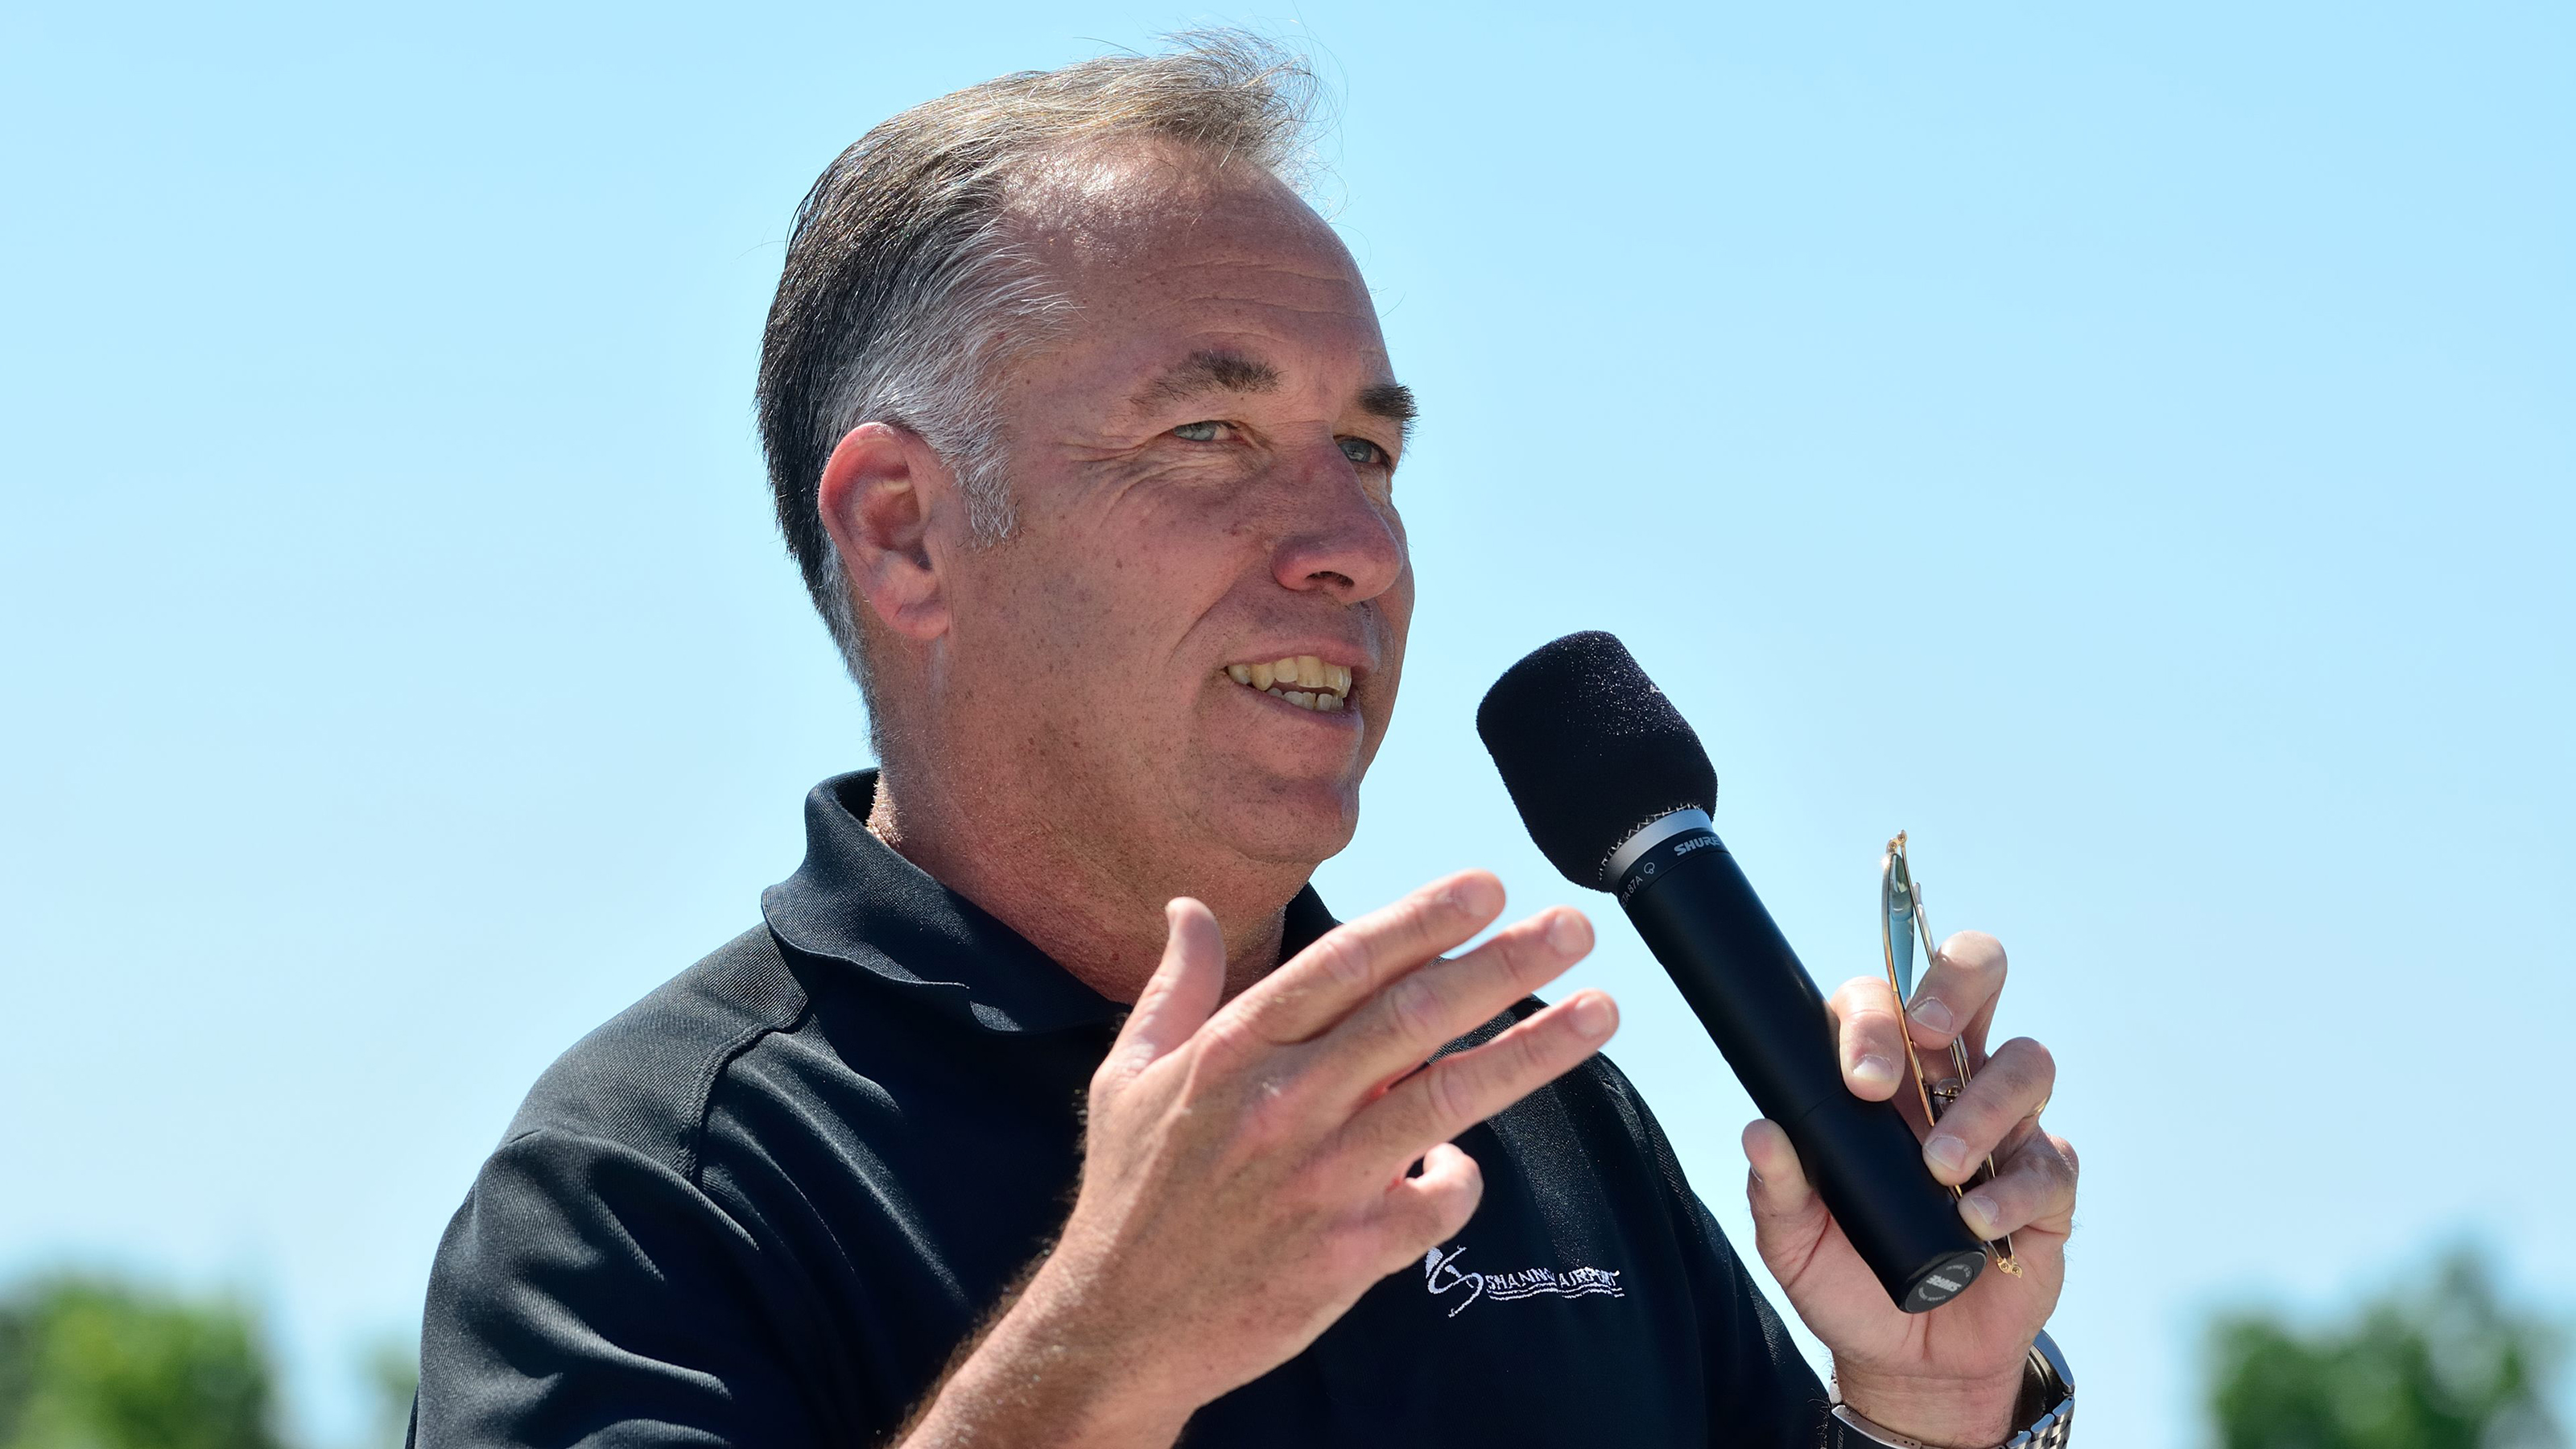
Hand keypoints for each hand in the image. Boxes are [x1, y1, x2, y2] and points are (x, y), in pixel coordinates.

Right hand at [904, 872, 1616, 1447]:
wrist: (1120, 1329)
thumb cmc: (1132, 1196)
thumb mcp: (1129, 1077)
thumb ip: (1175, 987)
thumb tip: (1186, 907)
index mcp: (1234, 1051)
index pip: (1346, 964)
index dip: (1422, 920)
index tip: (1488, 885)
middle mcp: (1283, 1103)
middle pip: (1413, 1016)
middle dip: (1502, 963)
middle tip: (1575, 926)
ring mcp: (1321, 1178)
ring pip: (1448, 1096)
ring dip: (1533, 1048)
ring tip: (1601, 1010)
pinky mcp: (1349, 1251)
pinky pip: (1439, 1201)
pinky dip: (1463, 1178)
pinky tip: (1459, 1167)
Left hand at [1740, 932, 2077, 1447]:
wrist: (1905, 1359)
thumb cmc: (1847, 1278)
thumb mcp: (1792, 1240)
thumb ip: (1777, 1189)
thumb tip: (1761, 1133)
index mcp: (1884, 1075)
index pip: (1884, 1000)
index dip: (1875, 1019)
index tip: (1861, 1080)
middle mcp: (1948, 1081)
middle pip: (1977, 979)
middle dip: (1956, 983)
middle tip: (1928, 1035)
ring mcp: (2004, 1128)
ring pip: (2025, 1063)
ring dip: (1982, 1106)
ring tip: (1939, 1167)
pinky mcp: (2046, 1185)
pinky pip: (2050, 1162)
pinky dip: (2012, 1189)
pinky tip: (1975, 1221)